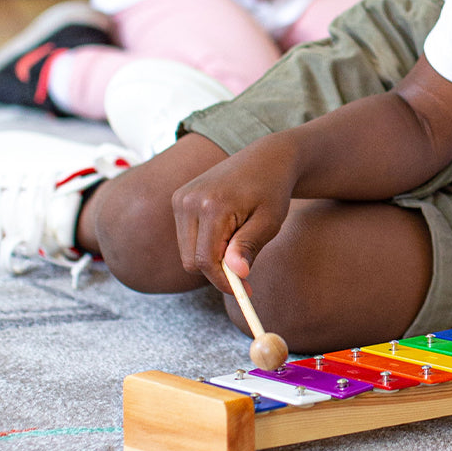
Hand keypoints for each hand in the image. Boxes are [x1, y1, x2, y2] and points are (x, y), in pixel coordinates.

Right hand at [170, 141, 297, 292]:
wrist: (265, 158)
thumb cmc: (272, 190)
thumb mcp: (269, 221)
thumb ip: (249, 246)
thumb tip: (236, 274)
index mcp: (211, 206)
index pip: (205, 261)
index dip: (224, 282)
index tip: (245, 292)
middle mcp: (188, 201)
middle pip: (191, 260)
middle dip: (217, 271)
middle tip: (245, 270)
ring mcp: (180, 198)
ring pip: (187, 252)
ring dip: (211, 257)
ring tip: (240, 239)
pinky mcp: (179, 199)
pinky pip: (187, 237)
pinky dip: (205, 243)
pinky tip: (228, 229)